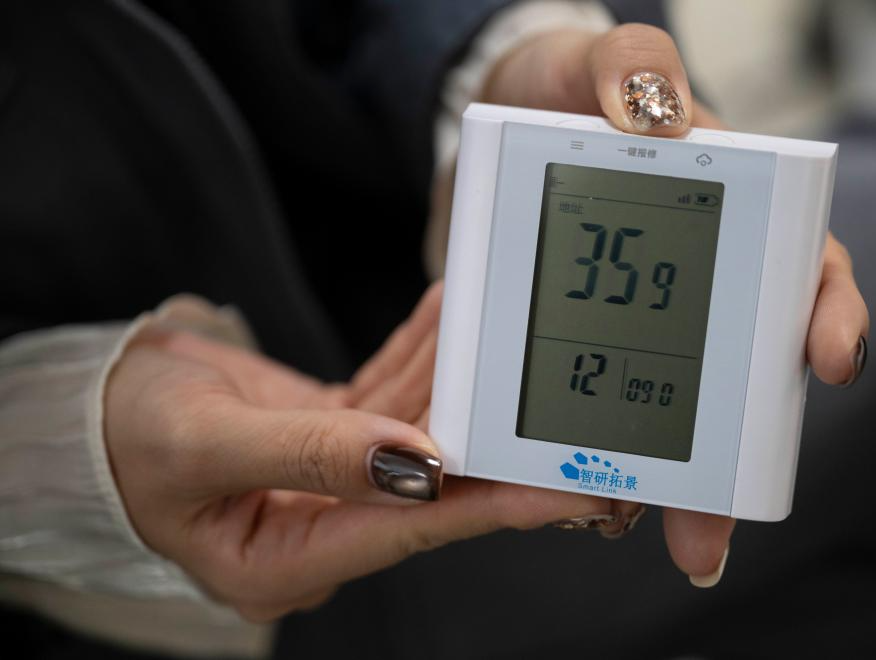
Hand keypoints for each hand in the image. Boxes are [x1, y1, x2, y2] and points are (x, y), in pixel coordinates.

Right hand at [105, 284, 627, 620]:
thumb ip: (311, 453)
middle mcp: (324, 523)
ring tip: (511, 328)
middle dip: (501, 444)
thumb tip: (414, 463)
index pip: (416, 529)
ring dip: (461, 375)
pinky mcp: (333, 436)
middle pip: (435, 483)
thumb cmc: (126, 440)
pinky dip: (420, 353)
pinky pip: (391, 393)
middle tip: (577, 418)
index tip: (570, 487)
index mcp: (291, 557)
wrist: (97, 408)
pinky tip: (450, 316)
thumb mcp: (205, 443)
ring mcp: (334, 478)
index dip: (496, 504)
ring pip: (419, 426)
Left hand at [483, 24, 869, 584]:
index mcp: (732, 213)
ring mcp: (639, 320)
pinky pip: (593, 404)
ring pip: (670, 412)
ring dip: (667, 482)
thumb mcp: (591, 63)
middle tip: (711, 524)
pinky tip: (579, 495)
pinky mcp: (577, 342)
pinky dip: (592, 454)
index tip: (825, 359)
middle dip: (734, 460)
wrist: (494, 132)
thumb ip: (628, 69)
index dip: (826, 317)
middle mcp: (699, 279)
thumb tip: (655, 116)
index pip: (804, 268)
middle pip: (739, 374)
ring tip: (654, 534)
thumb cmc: (560, 89)